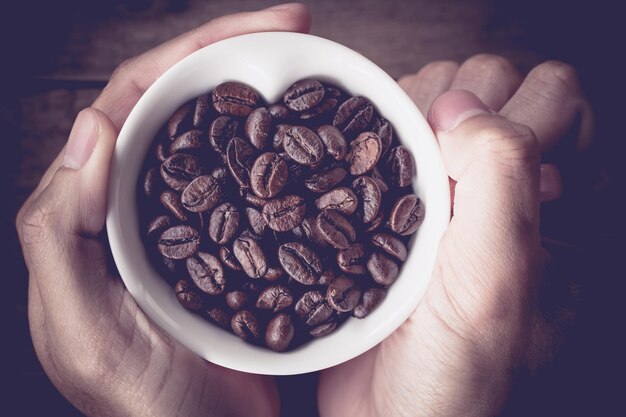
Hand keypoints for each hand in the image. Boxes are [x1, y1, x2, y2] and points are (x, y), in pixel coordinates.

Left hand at [15, 4, 309, 416]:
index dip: (191, 53)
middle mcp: (140, 203)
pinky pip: (250, 179)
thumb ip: (61, 234)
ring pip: (220, 135)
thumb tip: (92, 127)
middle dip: (234, 51)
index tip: (261, 27)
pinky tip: (309, 133)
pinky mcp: (231, 242)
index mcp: (95, 210)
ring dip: (259, 91)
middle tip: (296, 23)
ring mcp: (191, 220)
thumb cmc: (143, 405)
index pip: (134, 103)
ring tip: (308, 63)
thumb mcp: (83, 332)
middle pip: (183, 104)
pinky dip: (276, 147)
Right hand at [318, 55, 592, 416]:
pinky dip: (363, 139)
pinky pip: (379, 136)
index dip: (511, 105)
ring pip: (427, 101)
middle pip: (483, 83)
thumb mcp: (495, 280)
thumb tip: (461, 106)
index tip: (465, 160)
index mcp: (538, 196)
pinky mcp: (386, 202)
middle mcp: (492, 186)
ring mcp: (437, 191)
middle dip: (449, 106)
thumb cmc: (453, 368)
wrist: (391, 416)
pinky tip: (355, 180)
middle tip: (425, 171)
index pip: (550, 93)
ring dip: (400, 121)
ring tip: (387, 181)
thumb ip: (503, 179)